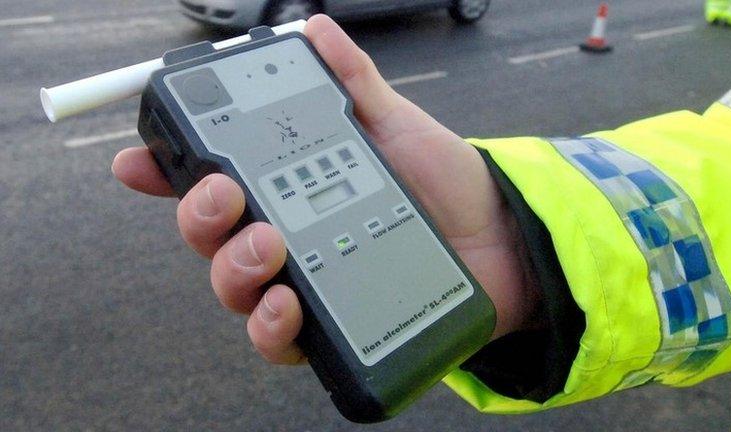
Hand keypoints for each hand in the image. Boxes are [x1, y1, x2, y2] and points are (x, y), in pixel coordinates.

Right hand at [112, 15, 538, 364]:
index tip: (140, 162)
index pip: (213, 182)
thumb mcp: (395, 123)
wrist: (499, 238)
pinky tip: (286, 304)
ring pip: (233, 288)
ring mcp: (303, 283)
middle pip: (210, 237)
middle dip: (202, 217)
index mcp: (290, 187)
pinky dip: (271, 326)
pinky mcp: (329, 327)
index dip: (168, 173)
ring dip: (233, 267)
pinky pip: (279, 340)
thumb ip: (352, 83)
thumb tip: (317, 33)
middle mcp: (286, 236)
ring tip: (270, 244)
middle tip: (229, 196)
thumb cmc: (444, 183)